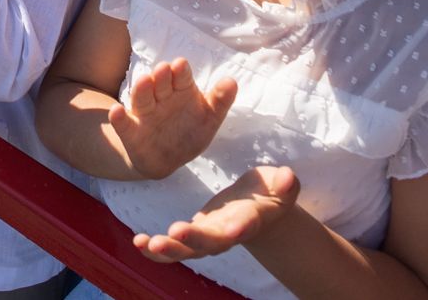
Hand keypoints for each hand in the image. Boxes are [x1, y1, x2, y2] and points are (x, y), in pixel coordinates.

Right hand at [107, 57, 238, 180]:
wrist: (166, 159)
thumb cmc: (189, 131)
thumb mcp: (209, 118)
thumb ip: (220, 101)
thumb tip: (232, 81)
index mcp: (180, 91)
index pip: (181, 78)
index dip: (181, 72)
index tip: (181, 64)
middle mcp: (161, 98)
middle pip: (160, 85)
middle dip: (162, 77)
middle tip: (164, 69)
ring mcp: (145, 115)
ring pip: (142, 99)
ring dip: (142, 90)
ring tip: (143, 81)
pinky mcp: (132, 132)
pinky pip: (124, 125)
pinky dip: (119, 119)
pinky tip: (116, 111)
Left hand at [135, 166, 300, 263]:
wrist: (258, 210)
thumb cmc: (269, 193)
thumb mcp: (280, 185)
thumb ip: (284, 184)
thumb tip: (289, 177)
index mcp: (250, 220)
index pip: (245, 225)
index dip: (240, 227)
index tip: (234, 229)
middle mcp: (227, 235)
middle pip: (210, 242)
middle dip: (193, 239)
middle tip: (175, 232)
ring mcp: (208, 240)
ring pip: (187, 250)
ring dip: (167, 249)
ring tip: (147, 244)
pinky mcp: (192, 238)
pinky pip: (172, 248)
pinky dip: (154, 250)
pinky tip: (138, 242)